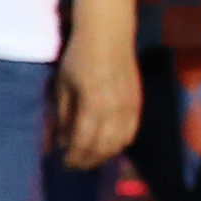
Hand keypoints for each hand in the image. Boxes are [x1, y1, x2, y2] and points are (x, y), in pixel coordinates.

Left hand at [55, 32, 140, 169]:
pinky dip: (120, 143)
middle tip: (75, 165)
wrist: (109, 34)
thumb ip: (63, 115)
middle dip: (88, 160)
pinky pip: (131, 132)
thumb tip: (61, 141)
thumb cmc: (79, 57)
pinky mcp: (138, 103)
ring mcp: (130, 106)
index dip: (74, 156)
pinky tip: (108, 144)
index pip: (84, 141)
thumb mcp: (63, 85)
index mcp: (93, 104)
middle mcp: (115, 109)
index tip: (64, 163)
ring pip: (120, 142)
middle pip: (103, 147)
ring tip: (91, 158)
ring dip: (104, 155)